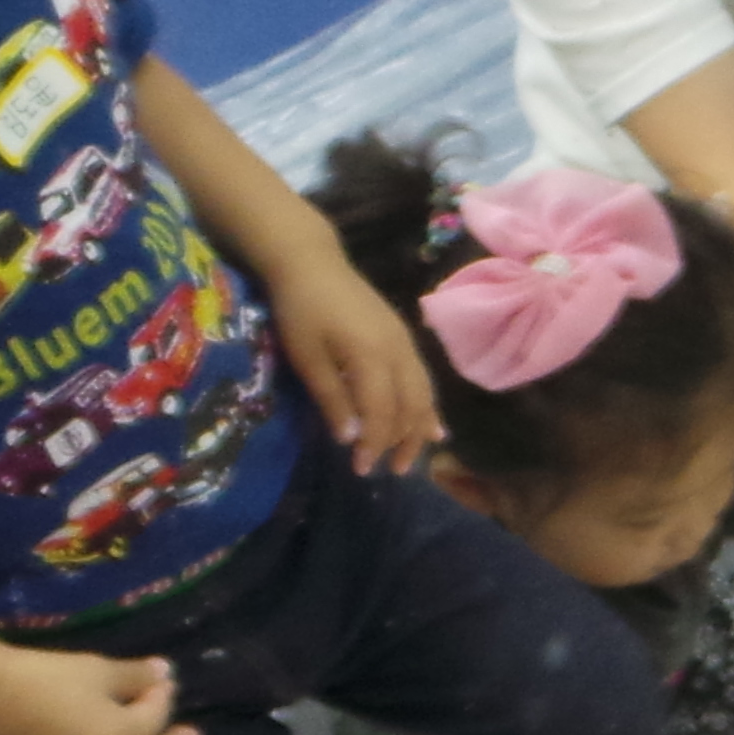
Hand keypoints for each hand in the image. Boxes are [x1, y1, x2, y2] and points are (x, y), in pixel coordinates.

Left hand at [257, 252, 438, 474]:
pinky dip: (428, 405)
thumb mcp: (307, 357)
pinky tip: (433, 425)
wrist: (312, 263)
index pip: (383, 413)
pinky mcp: (403, 338)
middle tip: (391, 471)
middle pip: (412, 407)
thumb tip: (351, 439)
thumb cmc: (301, 310)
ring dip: (419, 428)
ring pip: (424, 394)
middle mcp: (398, 352)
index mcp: (372, 357)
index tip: (362, 469)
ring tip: (412, 455)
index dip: (376, 444)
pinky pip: (423, 378)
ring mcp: (405, 343)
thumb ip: (332, 398)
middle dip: (404, 442)